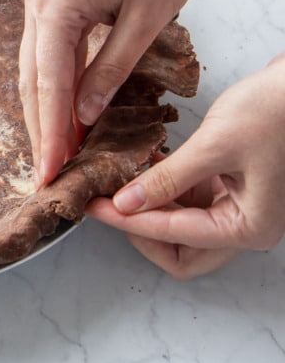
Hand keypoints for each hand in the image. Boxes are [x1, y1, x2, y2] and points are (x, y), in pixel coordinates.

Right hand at [19, 0, 202, 186]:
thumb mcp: (144, 21)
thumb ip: (110, 71)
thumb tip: (83, 117)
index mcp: (56, 5)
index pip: (49, 84)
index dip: (50, 134)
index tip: (50, 174)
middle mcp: (37, 0)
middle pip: (33, 79)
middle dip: (41, 129)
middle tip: (48, 177)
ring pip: (36, 68)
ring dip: (45, 110)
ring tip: (56, 153)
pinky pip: (47, 50)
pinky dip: (55, 84)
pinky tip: (65, 110)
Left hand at [85, 54, 284, 277]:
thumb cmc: (273, 111)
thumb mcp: (213, 146)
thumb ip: (167, 179)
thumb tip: (125, 203)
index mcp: (248, 228)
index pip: (175, 237)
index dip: (129, 222)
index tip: (96, 206)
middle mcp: (246, 226)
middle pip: (181, 251)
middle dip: (141, 229)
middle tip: (107, 204)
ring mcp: (240, 209)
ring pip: (182, 227)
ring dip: (150, 208)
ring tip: (118, 183)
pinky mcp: (232, 187)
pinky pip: (190, 201)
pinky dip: (165, 188)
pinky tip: (146, 166)